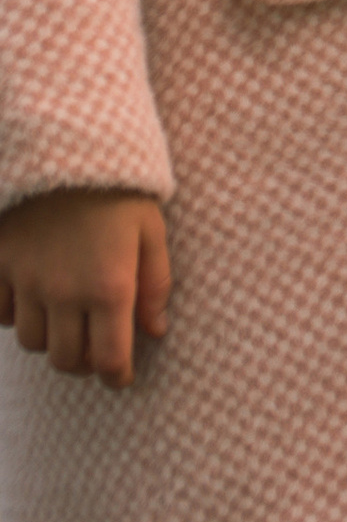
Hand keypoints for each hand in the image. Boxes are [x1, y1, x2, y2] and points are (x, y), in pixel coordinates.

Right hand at [0, 190, 170, 390]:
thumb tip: (155, 331)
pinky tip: (34, 299)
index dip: (117, 376)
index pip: (109, 359)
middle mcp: (65, 293)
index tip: (122, 376)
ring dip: (52, 339)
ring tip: (68, 320)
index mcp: (110, 287)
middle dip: (85, 362)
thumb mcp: (152, 229)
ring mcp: (27, 281)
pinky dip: (16, 316)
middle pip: (67, 360)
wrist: (66, 145)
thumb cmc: (119, 188)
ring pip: (32, 342)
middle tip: (96, 347)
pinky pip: (1, 315)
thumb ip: (156, 284)